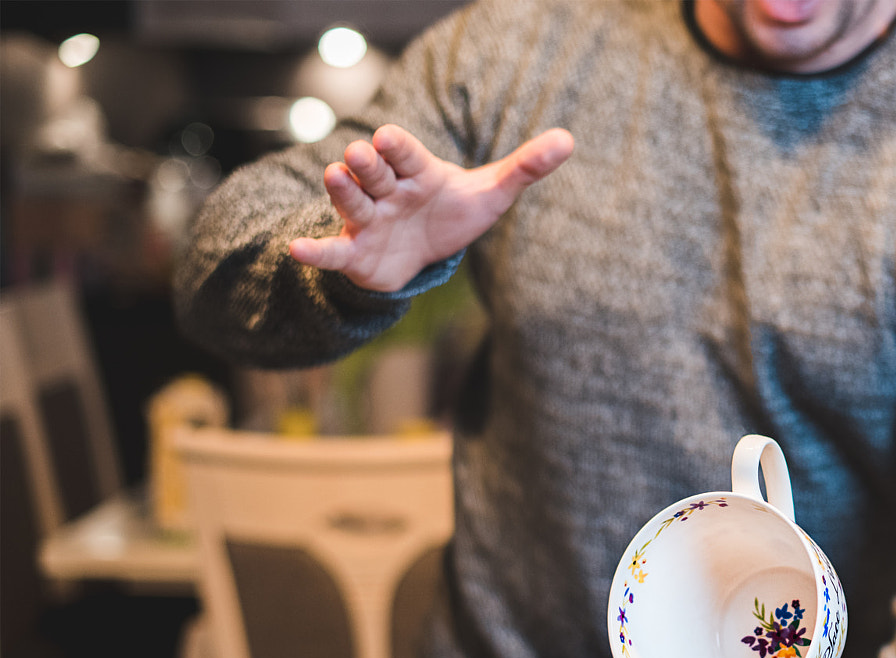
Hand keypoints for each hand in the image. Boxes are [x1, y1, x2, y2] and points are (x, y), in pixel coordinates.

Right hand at [288, 123, 573, 291]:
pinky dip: (314, 251)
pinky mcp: (354, 251)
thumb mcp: (492, 195)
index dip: (398, 146)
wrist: (421, 251)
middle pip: (374, 172)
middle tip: (359, 154)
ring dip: (342, 191)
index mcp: (416, 171)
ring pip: (352, 202)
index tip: (390, 137)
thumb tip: (568, 140)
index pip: (406, 154)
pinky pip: (332, 251)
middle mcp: (387, 189)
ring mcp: (367, 219)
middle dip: (366, 163)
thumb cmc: (452, 212)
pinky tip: (296, 249)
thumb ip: (524, 168)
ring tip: (333, 177)